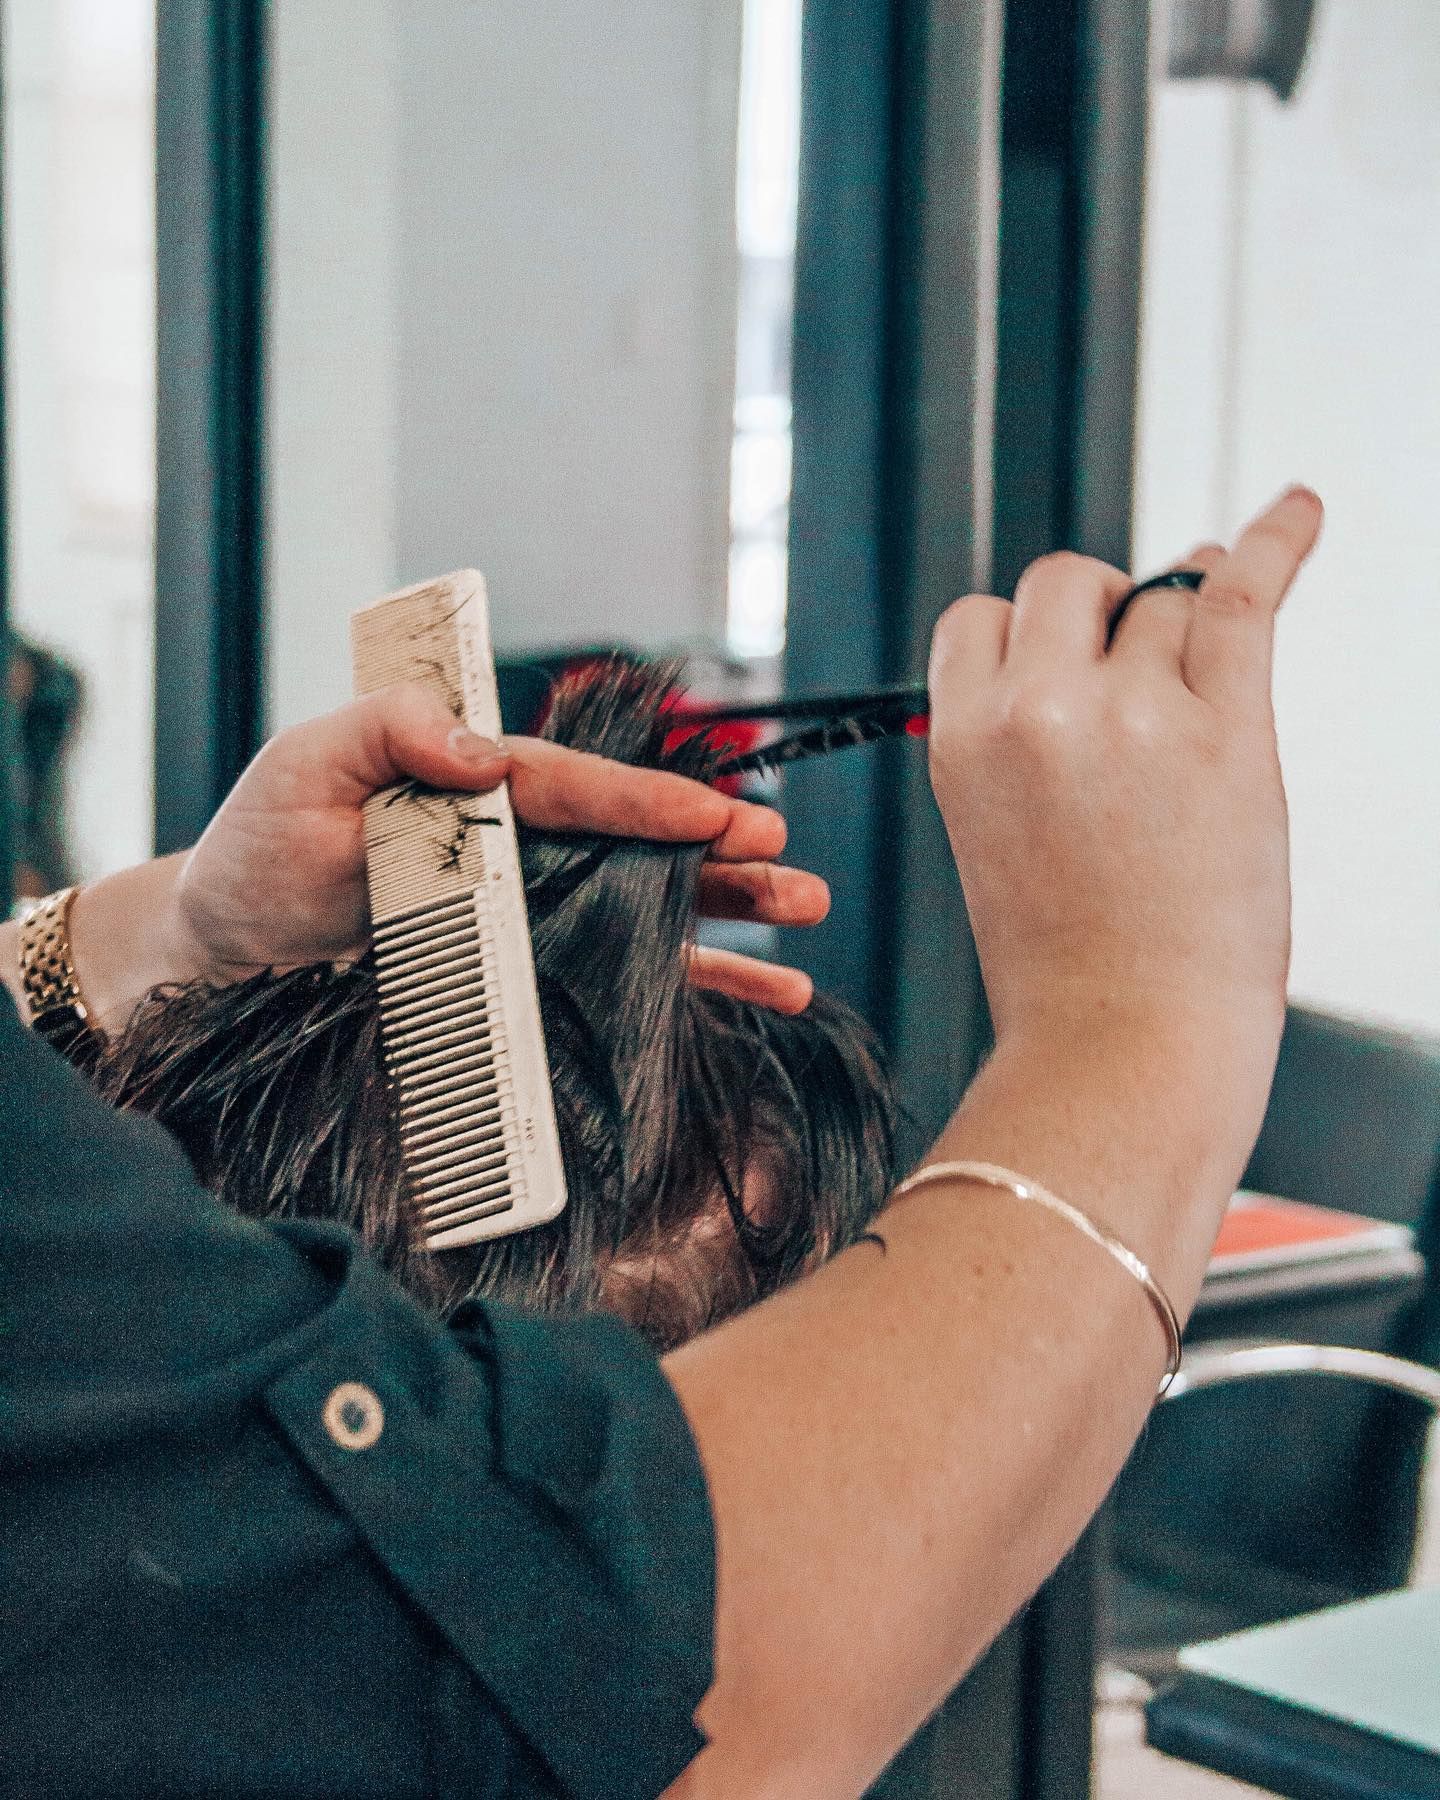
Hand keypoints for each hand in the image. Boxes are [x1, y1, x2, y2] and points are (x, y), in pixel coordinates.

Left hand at [172, 684, 827, 1013]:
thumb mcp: (305, 760)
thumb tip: (479, 747)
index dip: (645, 799)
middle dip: (716, 846)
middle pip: (635, 841)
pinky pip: (622, 972)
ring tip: (804, 912)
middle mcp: (515, 841)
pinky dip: (697, 980)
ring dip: (729, 910)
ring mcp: (525, 905)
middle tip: (781, 851)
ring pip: (649, 903)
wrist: (228, 941)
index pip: (571, 786)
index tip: (711, 813)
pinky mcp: (523, 964)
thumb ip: (388, 731)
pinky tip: (766, 989)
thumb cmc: (260, 842)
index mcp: (473, 780)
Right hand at [927, 488, 1322, 1070]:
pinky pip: (1245, 595)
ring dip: (1183, 629)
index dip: (1028, 641)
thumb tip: (1096, 643)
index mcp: (962, 740)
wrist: (1125, 1047)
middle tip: (1134, 685)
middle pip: (1067, 581)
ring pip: (1162, 597)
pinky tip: (1299, 508)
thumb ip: (1019, 740)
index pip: (981, 617)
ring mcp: (1134, 712)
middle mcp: (1037, 709)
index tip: (1063, 672)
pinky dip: (1278, 539)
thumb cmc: (1067, 965)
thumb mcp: (994, 836)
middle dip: (1100, 617)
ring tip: (1203, 695)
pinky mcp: (1226, 729)